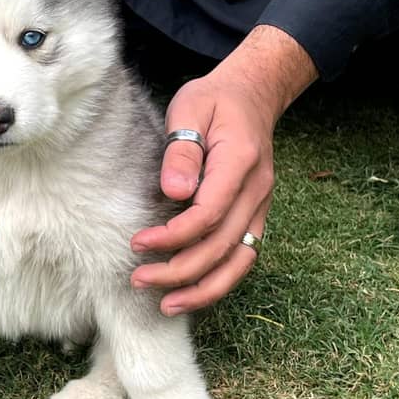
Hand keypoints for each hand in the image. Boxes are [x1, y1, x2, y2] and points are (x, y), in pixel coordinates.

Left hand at [131, 25, 317, 315]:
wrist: (253, 94)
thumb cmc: (214, 100)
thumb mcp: (190, 108)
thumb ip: (182, 150)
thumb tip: (174, 192)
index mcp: (240, 162)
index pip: (209, 214)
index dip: (173, 237)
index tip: (138, 243)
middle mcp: (257, 191)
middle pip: (222, 246)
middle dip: (179, 271)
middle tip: (138, 280)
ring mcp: (260, 205)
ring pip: (240, 262)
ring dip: (204, 289)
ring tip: (166, 305)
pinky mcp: (255, 214)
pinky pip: (242, 255)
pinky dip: (219, 279)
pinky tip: (191, 292)